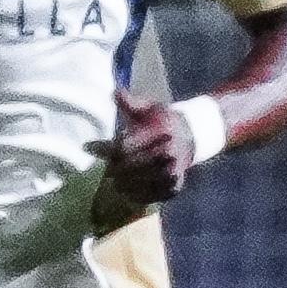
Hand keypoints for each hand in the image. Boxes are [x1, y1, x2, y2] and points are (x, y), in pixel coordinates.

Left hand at [89, 88, 195, 234]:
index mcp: (161, 131)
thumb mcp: (150, 108)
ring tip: (115, 182)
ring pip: (141, 183)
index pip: (125, 146)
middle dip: (115, 168)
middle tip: (108, 170)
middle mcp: (169, 152)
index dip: (108, 150)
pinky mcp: (175, 187)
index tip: (94, 149)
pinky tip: (128, 192)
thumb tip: (114, 91)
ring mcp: (173, 171)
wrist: (192, 136)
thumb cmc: (163, 121)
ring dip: (125, 184)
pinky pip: (153, 195)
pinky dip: (138, 196)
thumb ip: (131, 103)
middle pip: (131, 166)